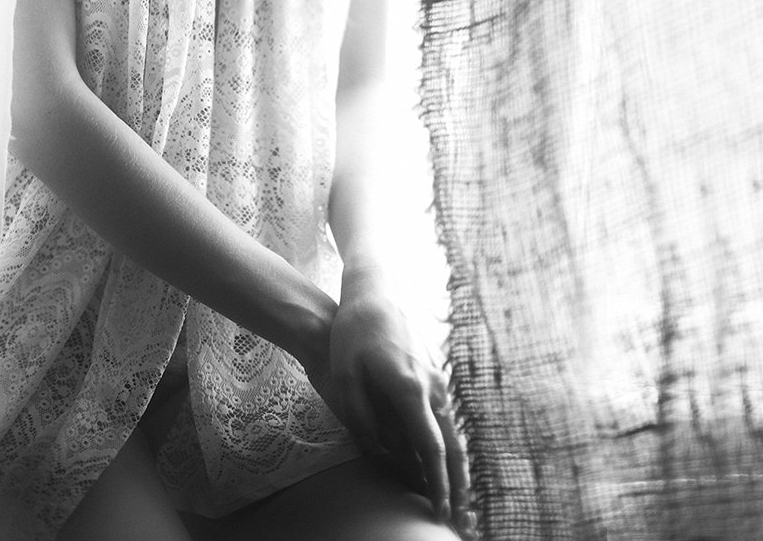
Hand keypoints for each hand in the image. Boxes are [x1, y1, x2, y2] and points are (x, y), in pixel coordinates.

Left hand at [304, 269, 472, 535]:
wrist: (373, 291)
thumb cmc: (353, 331)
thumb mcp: (346, 374)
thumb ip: (362, 417)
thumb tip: (379, 453)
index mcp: (410, 389)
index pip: (431, 448)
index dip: (437, 484)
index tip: (439, 512)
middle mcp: (432, 386)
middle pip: (453, 447)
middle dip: (458, 487)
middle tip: (461, 521)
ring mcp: (436, 378)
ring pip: (454, 433)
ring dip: (457, 469)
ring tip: (459, 500)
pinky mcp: (433, 373)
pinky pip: (446, 417)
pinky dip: (450, 446)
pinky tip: (447, 462)